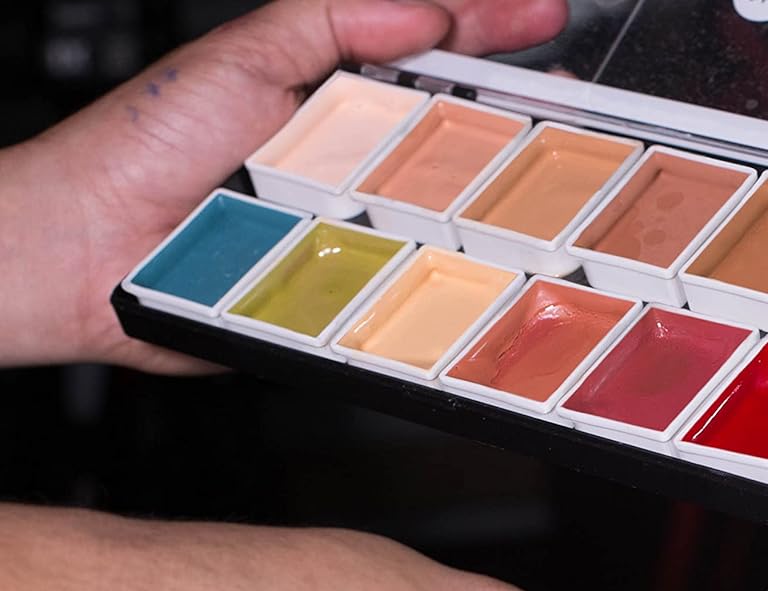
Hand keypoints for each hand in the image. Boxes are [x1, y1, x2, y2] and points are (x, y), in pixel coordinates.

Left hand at [0, 0, 565, 369]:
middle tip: (577, 103)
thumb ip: (334, 23)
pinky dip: (456, 267)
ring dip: (503, 195)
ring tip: (557, 176)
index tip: (544, 15)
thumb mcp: (243, 56)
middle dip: (517, 109)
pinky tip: (494, 256)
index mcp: (324, 83)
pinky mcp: (345, 284)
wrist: (89, 254)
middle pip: (449, 125)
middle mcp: (347, 153)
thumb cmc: (143, 149)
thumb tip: (425, 11)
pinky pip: (410, 273)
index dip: (486, 24)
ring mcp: (351, 220)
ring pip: (441, 206)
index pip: (423, 42)